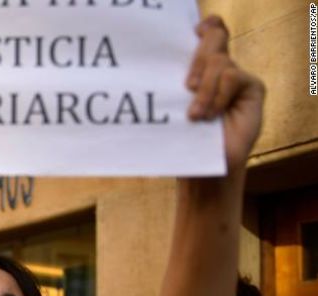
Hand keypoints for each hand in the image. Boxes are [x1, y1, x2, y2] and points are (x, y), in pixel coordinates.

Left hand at [184, 16, 264, 172]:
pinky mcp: (251, 87)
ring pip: (218, 61)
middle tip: (186, 86)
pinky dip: (217, 96)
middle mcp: (218, 67)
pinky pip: (232, 77)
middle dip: (197, 58)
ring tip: (195, 115)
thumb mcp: (171, 107)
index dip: (204, 26)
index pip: (206, 32)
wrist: (203, 165)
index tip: (194, 30)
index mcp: (197, 68)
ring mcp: (235, 76)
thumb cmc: (182, 138)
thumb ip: (169, 84)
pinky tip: (211, 115)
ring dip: (204, 90)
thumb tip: (148, 66)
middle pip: (213, 36)